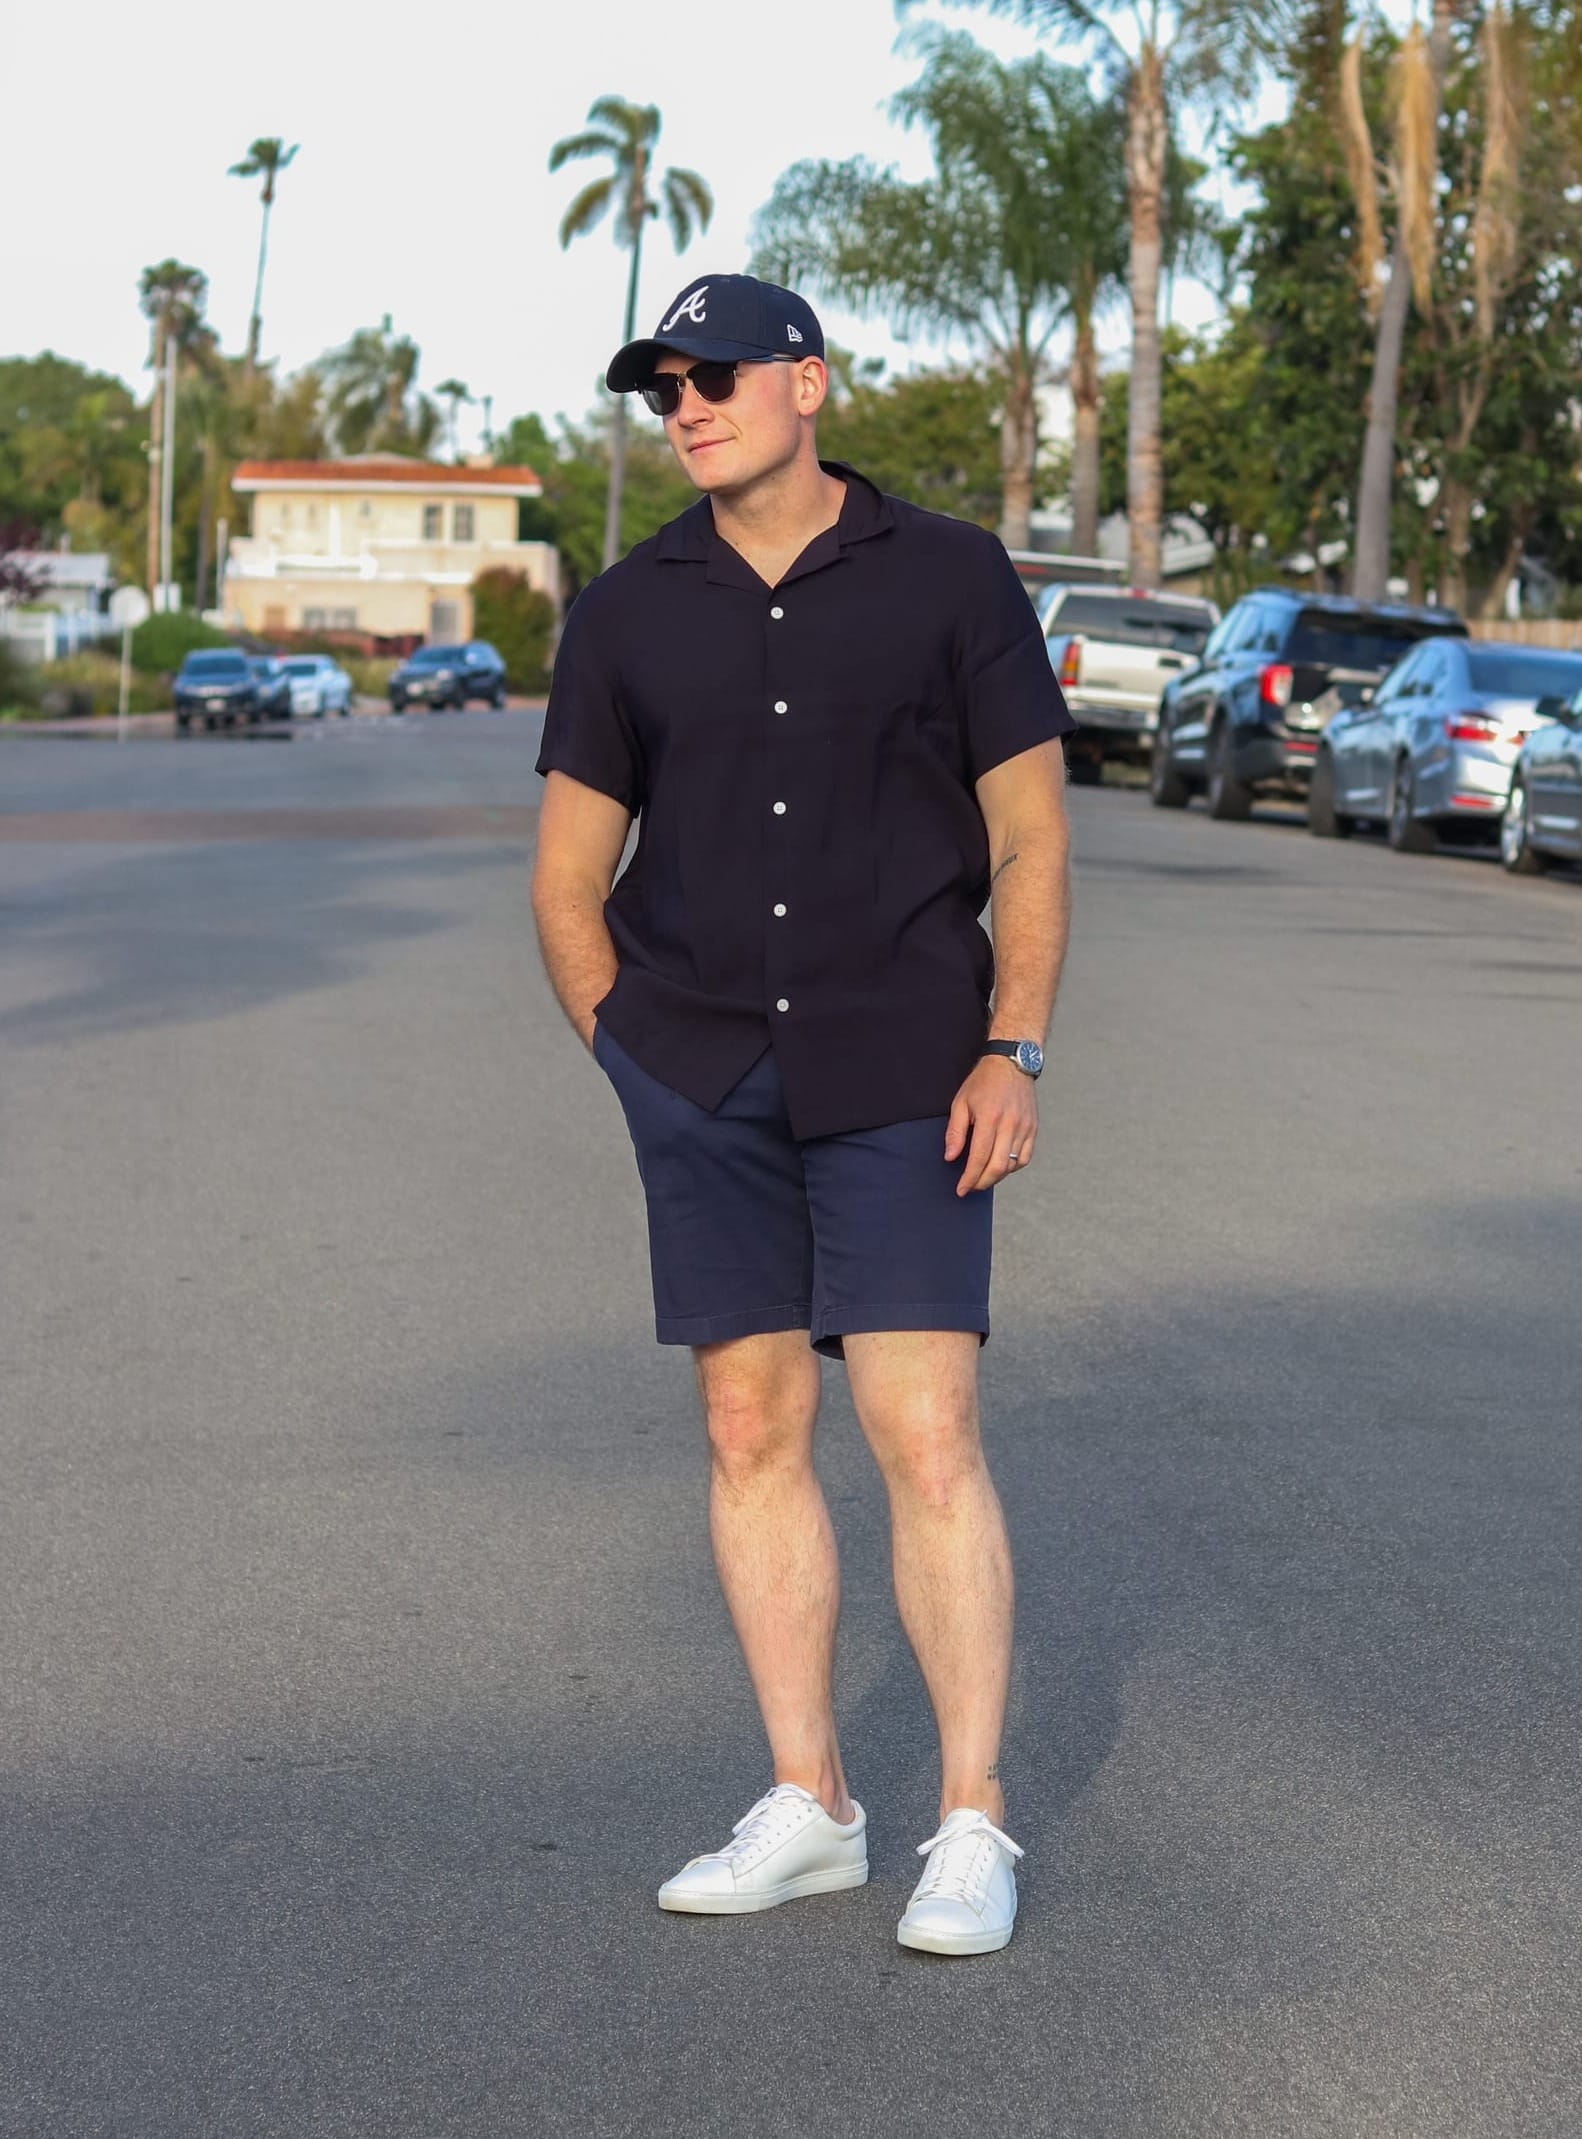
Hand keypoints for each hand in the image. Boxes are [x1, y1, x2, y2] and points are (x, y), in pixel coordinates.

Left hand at [944, 1056, 1038, 1195]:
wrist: (1011, 1063)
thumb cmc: (983, 1082)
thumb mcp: (961, 1102)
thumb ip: (955, 1132)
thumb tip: (951, 1157)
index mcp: (990, 1118)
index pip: (979, 1158)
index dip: (969, 1178)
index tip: (961, 1190)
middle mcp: (1010, 1124)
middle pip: (998, 1167)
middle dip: (982, 1183)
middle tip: (970, 1187)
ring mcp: (1024, 1127)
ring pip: (1012, 1165)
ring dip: (996, 1176)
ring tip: (982, 1177)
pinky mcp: (1033, 1128)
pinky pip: (1024, 1157)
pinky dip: (1012, 1167)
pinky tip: (1000, 1166)